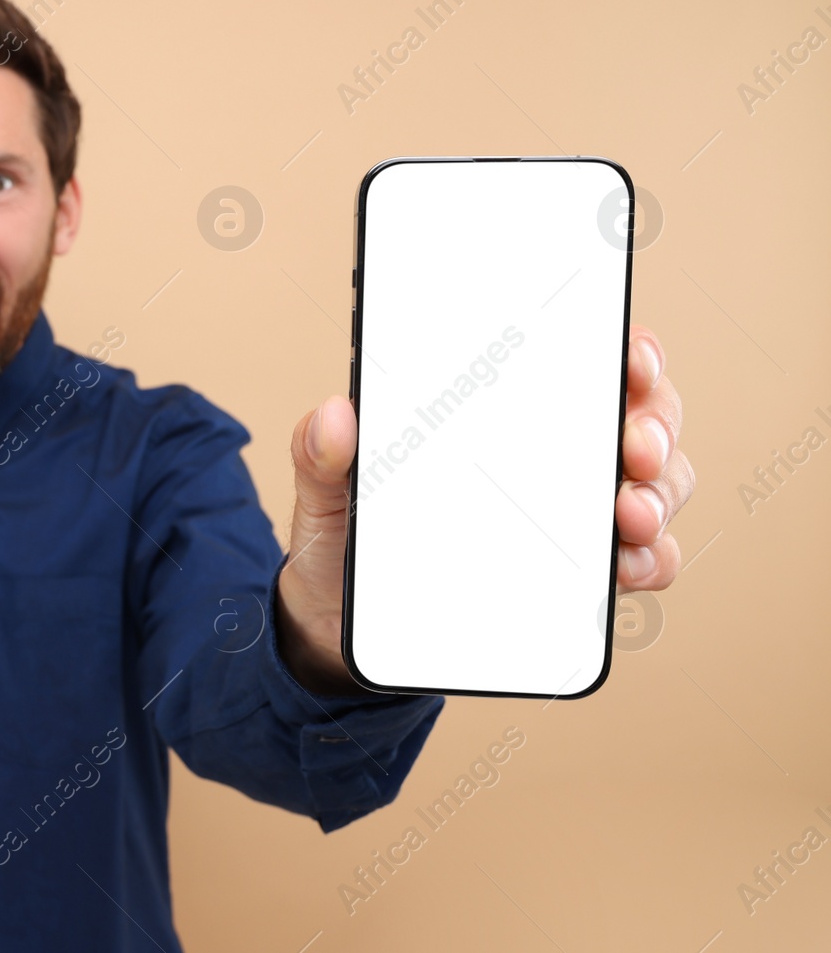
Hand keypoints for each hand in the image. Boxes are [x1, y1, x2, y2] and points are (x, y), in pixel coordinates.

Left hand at [274, 324, 695, 694]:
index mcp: (495, 414)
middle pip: (638, 418)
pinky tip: (629, 566)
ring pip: (655, 486)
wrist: (339, 626)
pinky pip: (639, 561)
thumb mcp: (325, 493)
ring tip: (629, 514)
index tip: (631, 360)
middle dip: (653, 426)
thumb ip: (319, 455)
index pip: (578, 361)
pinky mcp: (577, 577)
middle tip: (633, 449)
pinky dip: (650, 561)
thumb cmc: (344, 539)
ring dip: (659, 495)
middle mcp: (549, 455)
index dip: (623, 352)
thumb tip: (333, 413)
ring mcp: (571, 515)